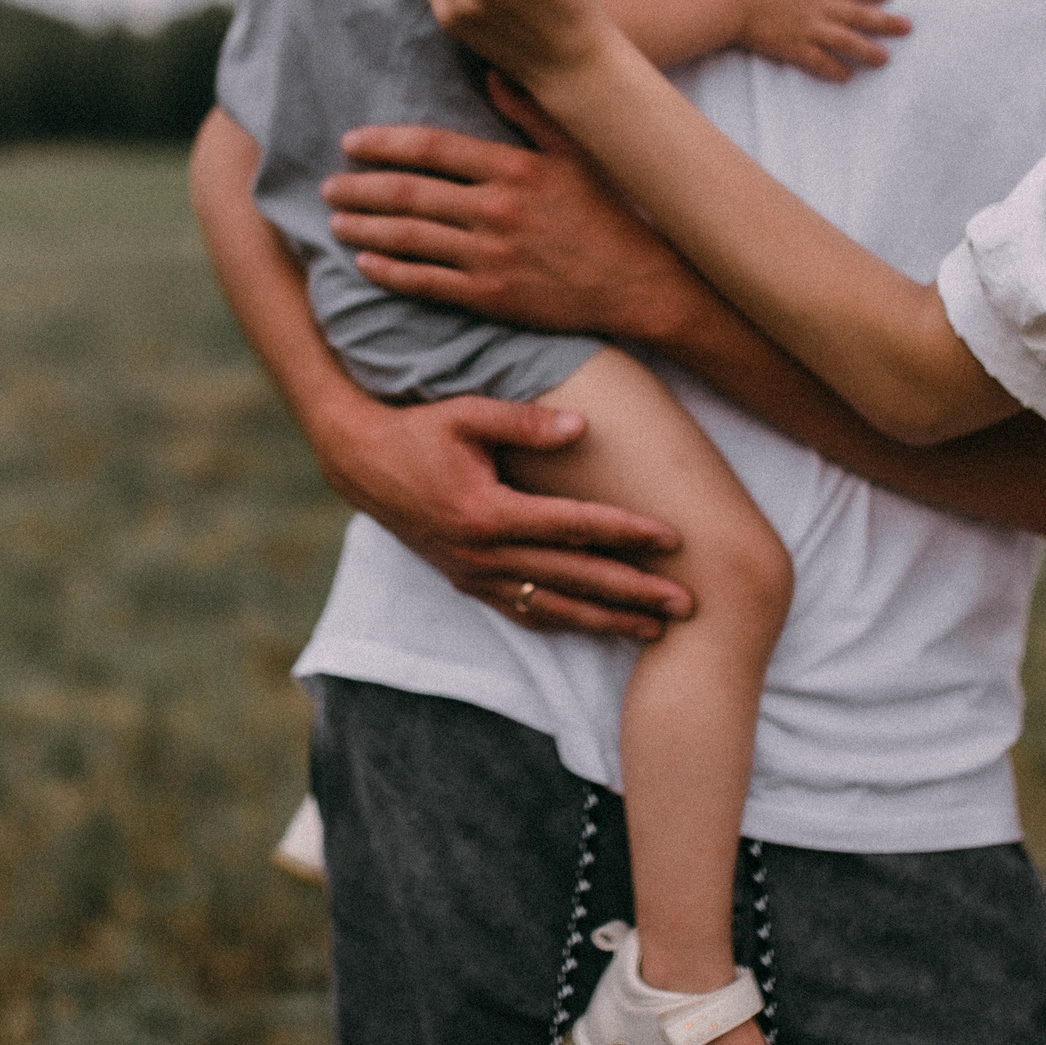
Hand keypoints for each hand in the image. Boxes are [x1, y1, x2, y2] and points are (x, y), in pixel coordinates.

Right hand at [311, 393, 690, 638]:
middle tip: (686, 604)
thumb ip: (525, 420)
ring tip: (656, 630)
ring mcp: (473, 574)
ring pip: (552, 607)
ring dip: (606, 620)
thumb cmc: (417, 431)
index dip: (625, 533)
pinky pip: (523, 612)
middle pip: (573, 578)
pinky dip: (564, 623)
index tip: (673, 539)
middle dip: (633, 593)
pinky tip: (596, 628)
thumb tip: (581, 427)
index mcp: (488, 513)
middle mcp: (483, 554)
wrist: (359, 462)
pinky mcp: (466, 581)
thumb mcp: (466, 413)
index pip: (573, 527)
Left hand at [328, 75, 703, 341]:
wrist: (635, 281)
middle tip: (327, 186)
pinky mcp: (492, 297)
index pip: (433, 149)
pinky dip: (392, 272)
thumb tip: (493, 72)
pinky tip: (365, 263)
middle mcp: (497, 211)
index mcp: (514, 169)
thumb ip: (531, 112)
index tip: (352, 143)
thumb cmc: (606, 213)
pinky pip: (429, 283)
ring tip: (336, 221)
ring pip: (412, 239)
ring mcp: (491, 257)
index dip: (385, 144)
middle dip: (361, 189)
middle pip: (411, 195)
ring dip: (366, 229)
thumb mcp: (576, 153)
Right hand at [729, 0, 907, 80]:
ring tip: (884, 59)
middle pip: (859, 15)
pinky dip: (834, 70)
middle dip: (886, 22)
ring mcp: (809, 28)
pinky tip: (847, 76)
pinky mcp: (795, 48)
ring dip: (867, 50)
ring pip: (846, 41)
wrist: (732, 1)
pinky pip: (819, 61)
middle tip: (906, 28)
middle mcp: (820, 6)